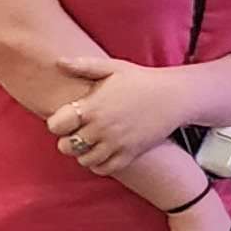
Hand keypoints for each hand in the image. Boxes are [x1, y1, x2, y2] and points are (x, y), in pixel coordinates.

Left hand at [48, 61, 189, 172]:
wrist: (175, 96)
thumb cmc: (141, 80)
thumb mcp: (113, 67)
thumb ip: (83, 65)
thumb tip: (58, 61)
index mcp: (92, 108)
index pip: (56, 126)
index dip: (57, 123)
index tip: (67, 118)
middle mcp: (101, 128)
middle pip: (66, 147)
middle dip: (68, 140)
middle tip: (77, 132)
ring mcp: (116, 143)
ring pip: (84, 160)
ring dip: (83, 153)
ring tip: (90, 143)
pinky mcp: (130, 154)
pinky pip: (103, 169)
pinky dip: (99, 164)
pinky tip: (103, 152)